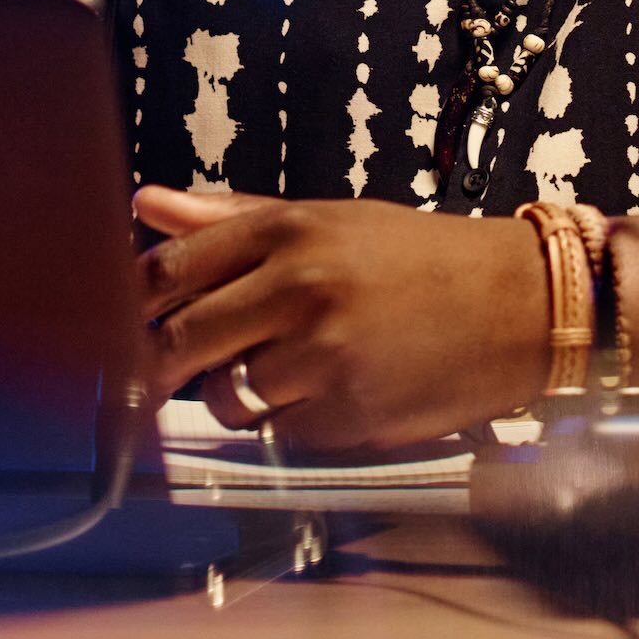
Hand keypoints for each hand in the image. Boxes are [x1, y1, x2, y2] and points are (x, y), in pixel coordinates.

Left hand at [133, 185, 550, 452]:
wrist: (519, 305)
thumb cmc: (421, 260)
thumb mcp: (331, 222)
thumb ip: (233, 220)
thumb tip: (146, 203)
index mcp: (288, 230)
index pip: (168, 269)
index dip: (131, 305)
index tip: (120, 326)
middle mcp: (298, 287)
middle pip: (178, 341)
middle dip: (159, 368)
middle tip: (160, 379)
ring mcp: (322, 355)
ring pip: (225, 398)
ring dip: (239, 397)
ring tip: (290, 373)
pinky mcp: (347, 415)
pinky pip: (281, 435)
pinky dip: (294, 424)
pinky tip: (337, 394)